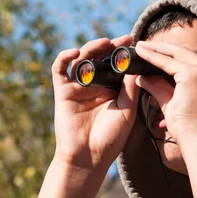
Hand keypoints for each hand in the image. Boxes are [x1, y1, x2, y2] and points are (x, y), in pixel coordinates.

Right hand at [51, 35, 140, 174]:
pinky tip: (75, 53)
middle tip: (122, 40)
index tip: (134, 43)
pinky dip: (64, 57)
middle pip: (100, 58)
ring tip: (104, 43)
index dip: (124, 53)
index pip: (117, 65)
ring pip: (82, 59)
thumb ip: (129, 87)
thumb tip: (136, 63)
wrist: (89, 157)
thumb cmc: (111, 138)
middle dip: (110, 46)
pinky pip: (60, 69)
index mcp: (112, 89)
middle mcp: (95, 85)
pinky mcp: (63, 91)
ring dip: (92, 48)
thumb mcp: (127, 110)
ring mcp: (78, 87)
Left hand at [134, 40, 196, 143]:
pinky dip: (153, 57)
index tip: (155, 52)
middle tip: (143, 45)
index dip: (171, 55)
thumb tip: (142, 77)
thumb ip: (161, 87)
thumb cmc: (189, 128)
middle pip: (185, 52)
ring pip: (177, 53)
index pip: (191, 60)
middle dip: (162, 48)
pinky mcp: (195, 73)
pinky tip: (141, 54)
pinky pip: (168, 61)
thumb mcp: (174, 102)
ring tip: (140, 47)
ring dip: (156, 49)